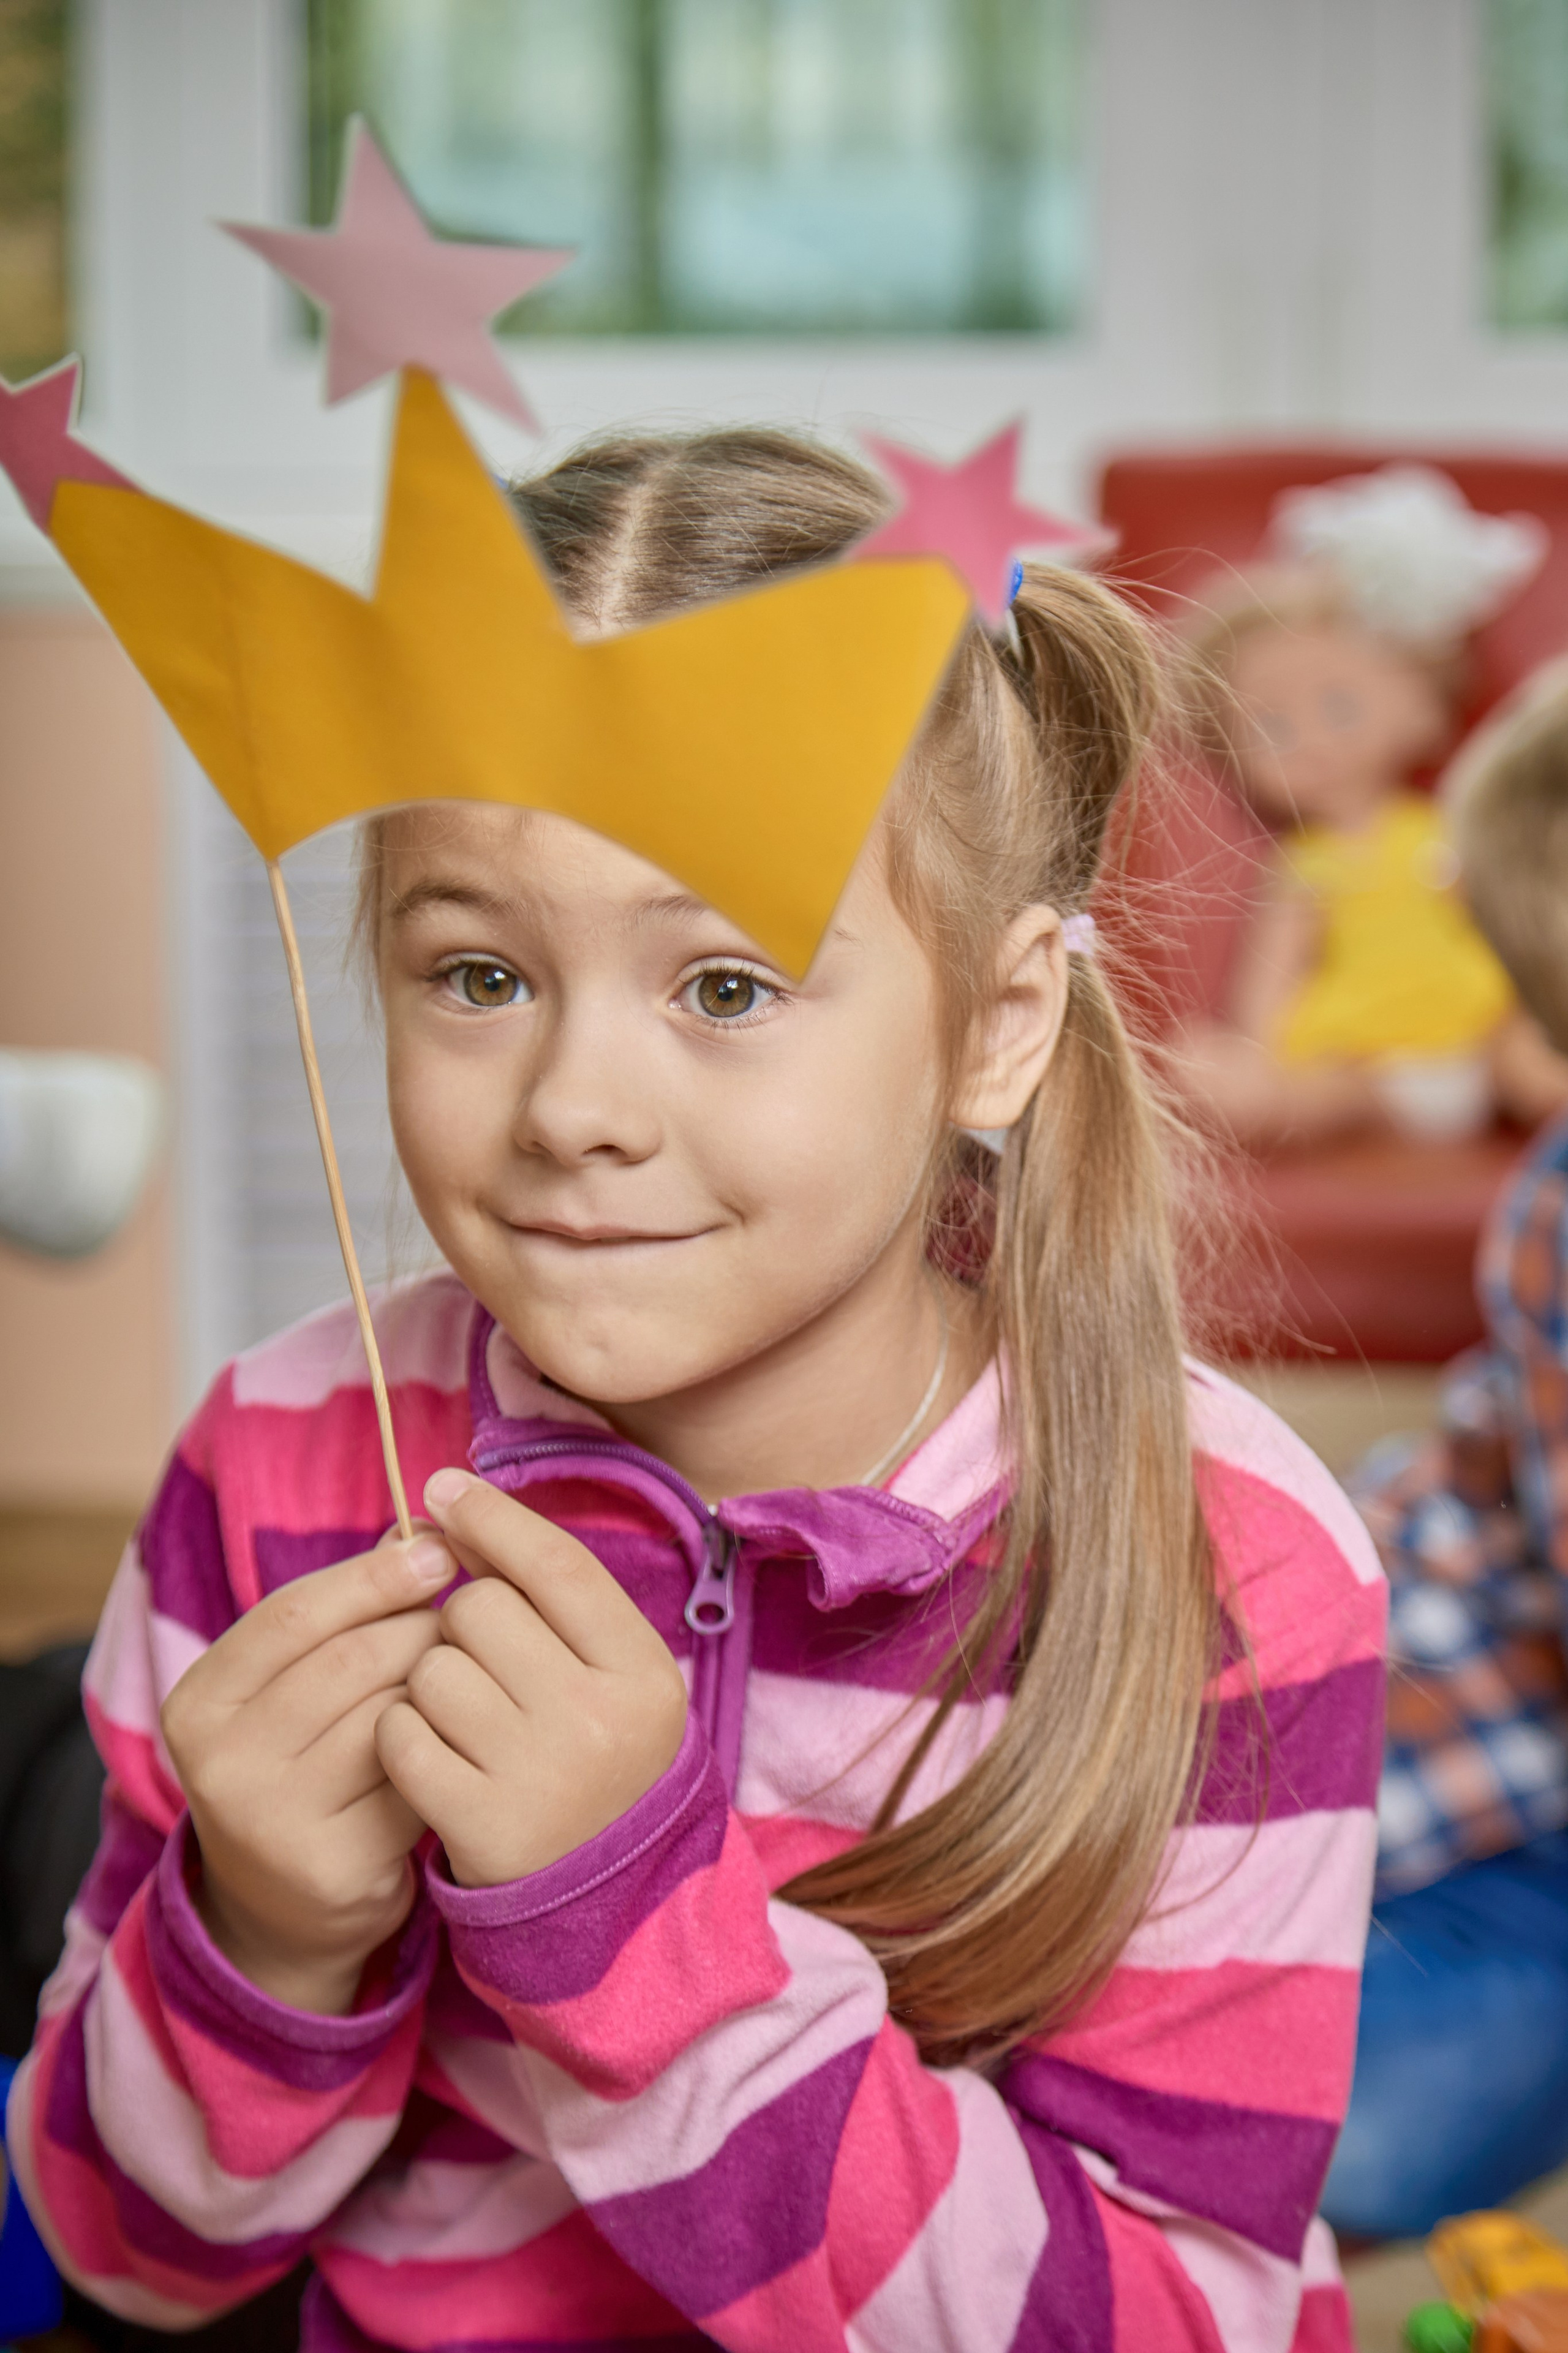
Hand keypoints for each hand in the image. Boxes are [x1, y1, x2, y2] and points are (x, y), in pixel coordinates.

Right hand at [160, 1535, 452, 2014]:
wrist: (285, 1909)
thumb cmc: (303, 1762)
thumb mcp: (293, 1684)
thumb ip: (342, 1611)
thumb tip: (411, 1529)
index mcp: (198, 1702)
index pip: (291, 1615)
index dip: (372, 1575)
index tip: (438, 1549)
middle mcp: (220, 1764)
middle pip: (351, 1660)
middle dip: (421, 1627)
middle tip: (467, 1618)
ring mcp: (272, 1822)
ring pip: (390, 1716)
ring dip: (442, 1685)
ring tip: (466, 1674)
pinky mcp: (333, 1866)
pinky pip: (416, 1777)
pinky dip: (447, 1748)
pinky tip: (461, 1741)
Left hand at [375, 1470, 687, 1887]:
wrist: (603, 1899)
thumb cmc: (594, 1754)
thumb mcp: (609, 1672)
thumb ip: (550, 1591)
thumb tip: (449, 1501)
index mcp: (646, 1673)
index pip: (557, 1565)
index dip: (494, 1517)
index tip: (442, 1487)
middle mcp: (601, 1720)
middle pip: (481, 1609)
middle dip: (464, 1624)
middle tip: (489, 1670)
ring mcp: (541, 1776)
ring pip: (433, 1668)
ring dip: (430, 1684)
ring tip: (469, 1722)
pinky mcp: (481, 1826)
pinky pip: (401, 1735)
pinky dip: (402, 1737)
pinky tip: (435, 1758)